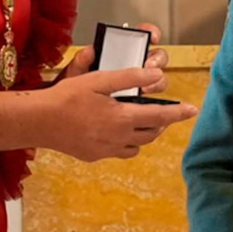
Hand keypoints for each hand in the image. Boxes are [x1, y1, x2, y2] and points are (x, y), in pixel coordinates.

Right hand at [34, 67, 195, 161]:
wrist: (39, 122)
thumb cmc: (67, 97)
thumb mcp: (98, 80)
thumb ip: (129, 77)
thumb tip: (156, 75)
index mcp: (122, 118)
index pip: (160, 116)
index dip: (178, 113)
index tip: (193, 110)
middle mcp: (118, 138)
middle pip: (151, 134)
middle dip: (162, 124)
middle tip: (164, 114)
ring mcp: (106, 151)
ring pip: (136, 146)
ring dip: (144, 135)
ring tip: (141, 123)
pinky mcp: (94, 157)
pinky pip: (119, 152)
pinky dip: (125, 143)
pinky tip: (116, 133)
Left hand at [59, 23, 171, 94]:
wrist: (71, 115)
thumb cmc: (75, 90)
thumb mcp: (75, 75)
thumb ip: (80, 63)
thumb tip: (88, 52)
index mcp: (119, 53)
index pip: (141, 37)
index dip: (150, 33)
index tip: (152, 36)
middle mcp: (132, 67)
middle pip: (156, 58)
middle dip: (156, 60)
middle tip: (149, 66)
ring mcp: (138, 85)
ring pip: (158, 79)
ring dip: (156, 82)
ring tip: (145, 89)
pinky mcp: (138, 103)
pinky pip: (151, 102)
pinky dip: (151, 103)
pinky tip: (144, 104)